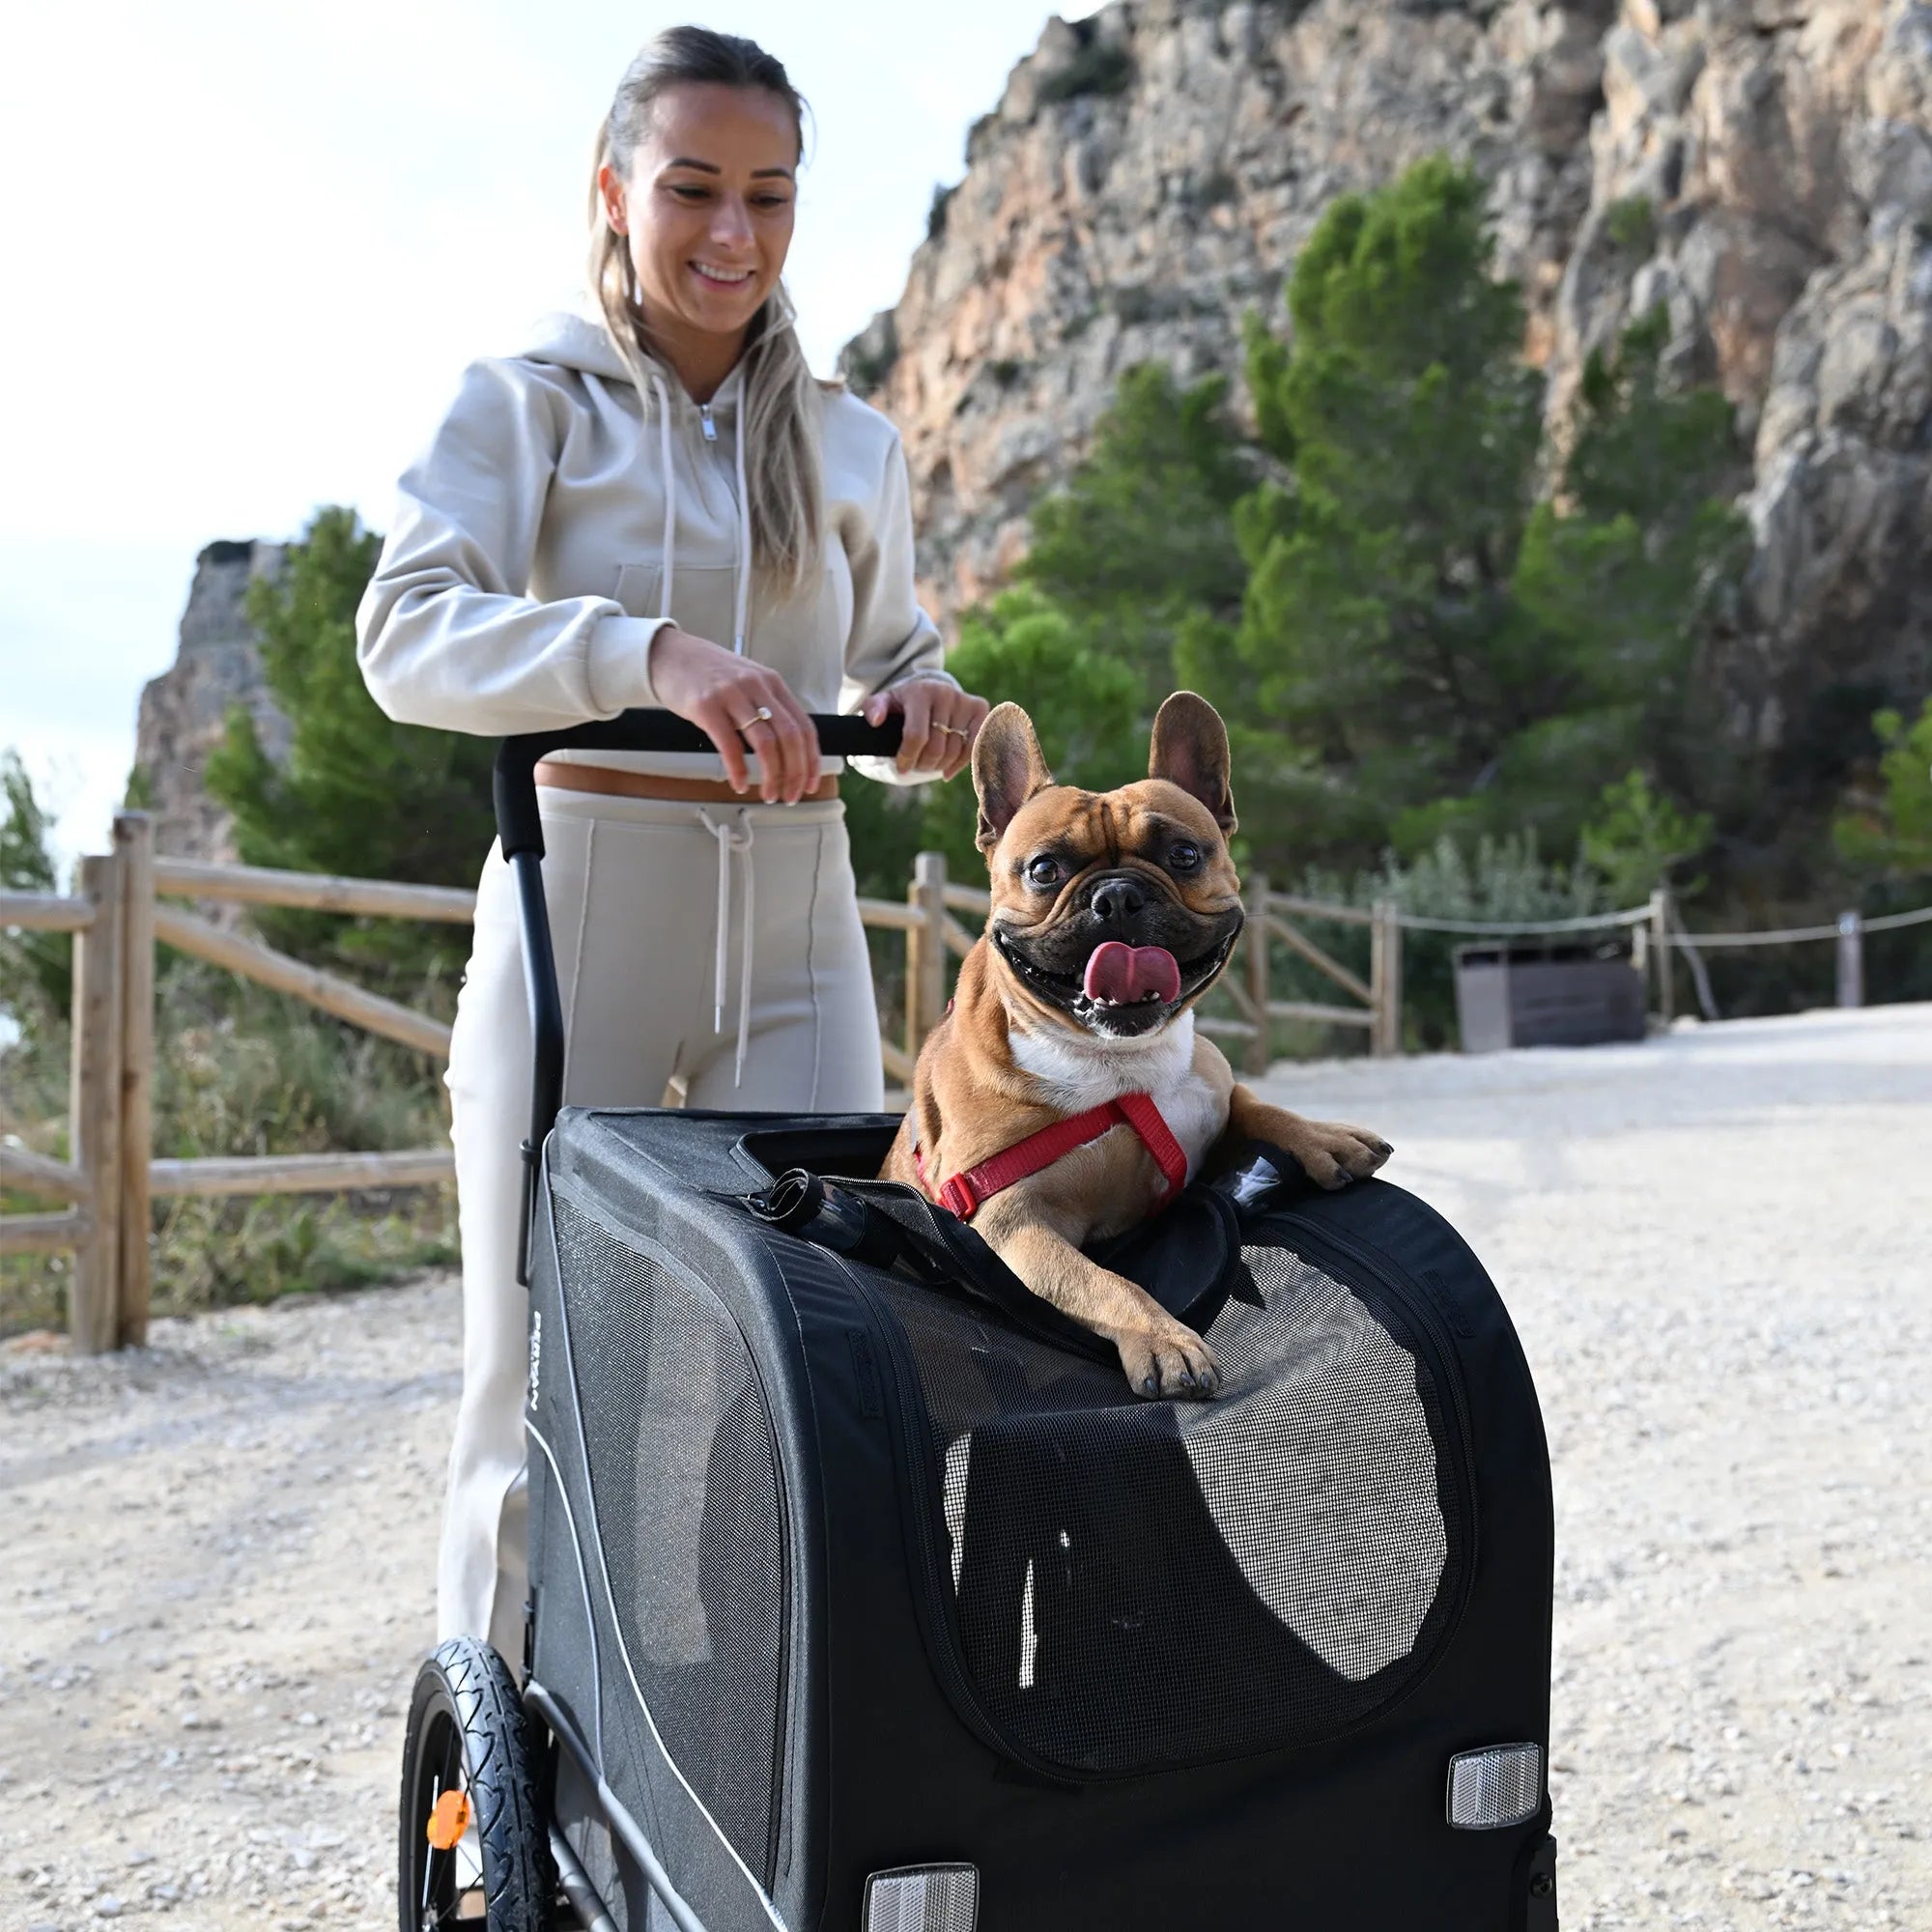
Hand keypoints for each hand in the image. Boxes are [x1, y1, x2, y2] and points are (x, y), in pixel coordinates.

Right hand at [649, 627, 820, 803]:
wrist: (669, 654)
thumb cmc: (708, 673)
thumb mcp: (748, 681)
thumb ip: (767, 706)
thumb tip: (787, 748)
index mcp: (772, 683)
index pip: (804, 727)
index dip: (811, 761)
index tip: (810, 784)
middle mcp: (756, 686)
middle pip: (790, 738)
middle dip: (794, 774)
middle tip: (790, 796)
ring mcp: (731, 695)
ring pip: (766, 744)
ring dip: (771, 777)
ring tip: (768, 794)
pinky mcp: (706, 706)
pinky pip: (729, 745)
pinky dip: (738, 770)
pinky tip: (739, 783)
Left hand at [862, 678, 989, 779]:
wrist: (929, 691)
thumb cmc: (903, 704)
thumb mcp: (884, 703)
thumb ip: (873, 709)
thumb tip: (876, 720)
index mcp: (920, 692)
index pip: (916, 736)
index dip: (908, 758)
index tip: (901, 767)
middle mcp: (945, 693)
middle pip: (936, 747)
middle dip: (923, 764)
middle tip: (915, 766)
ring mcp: (964, 700)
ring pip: (955, 751)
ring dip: (940, 766)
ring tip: (929, 765)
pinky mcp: (980, 708)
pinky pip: (973, 747)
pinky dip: (960, 764)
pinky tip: (947, 771)